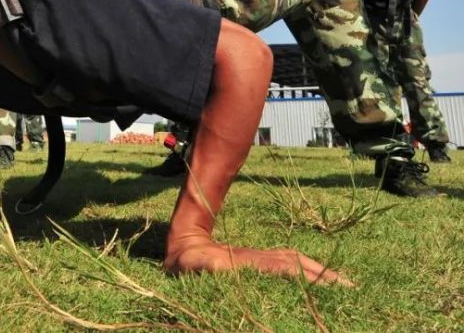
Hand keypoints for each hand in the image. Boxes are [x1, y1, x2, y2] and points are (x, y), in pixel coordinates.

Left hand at [164, 237, 353, 286]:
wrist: (184, 246)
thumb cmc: (189, 264)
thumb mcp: (199, 268)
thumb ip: (211, 268)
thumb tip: (221, 267)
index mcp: (250, 262)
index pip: (286, 268)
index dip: (308, 277)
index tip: (331, 288)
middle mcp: (262, 258)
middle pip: (300, 264)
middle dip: (326, 276)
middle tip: (353, 291)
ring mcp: (263, 258)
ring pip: (299, 263)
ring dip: (322, 273)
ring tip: (347, 287)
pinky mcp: (262, 261)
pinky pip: (292, 263)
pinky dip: (310, 270)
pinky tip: (324, 279)